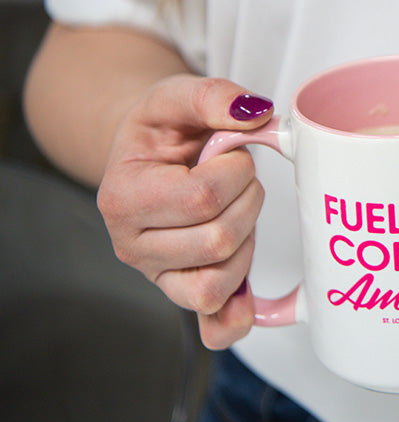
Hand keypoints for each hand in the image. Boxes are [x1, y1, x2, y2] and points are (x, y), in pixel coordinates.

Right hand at [97, 75, 272, 348]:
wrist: (152, 154)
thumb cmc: (164, 128)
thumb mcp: (178, 96)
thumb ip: (214, 96)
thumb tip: (254, 113)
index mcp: (122, 196)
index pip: (201, 198)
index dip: (235, 171)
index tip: (231, 153)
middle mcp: (132, 245)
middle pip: (217, 240)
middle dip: (248, 200)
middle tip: (239, 178)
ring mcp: (157, 275)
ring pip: (220, 281)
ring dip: (247, 239)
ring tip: (234, 208)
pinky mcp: (183, 292)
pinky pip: (213, 326)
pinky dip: (237, 316)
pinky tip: (250, 297)